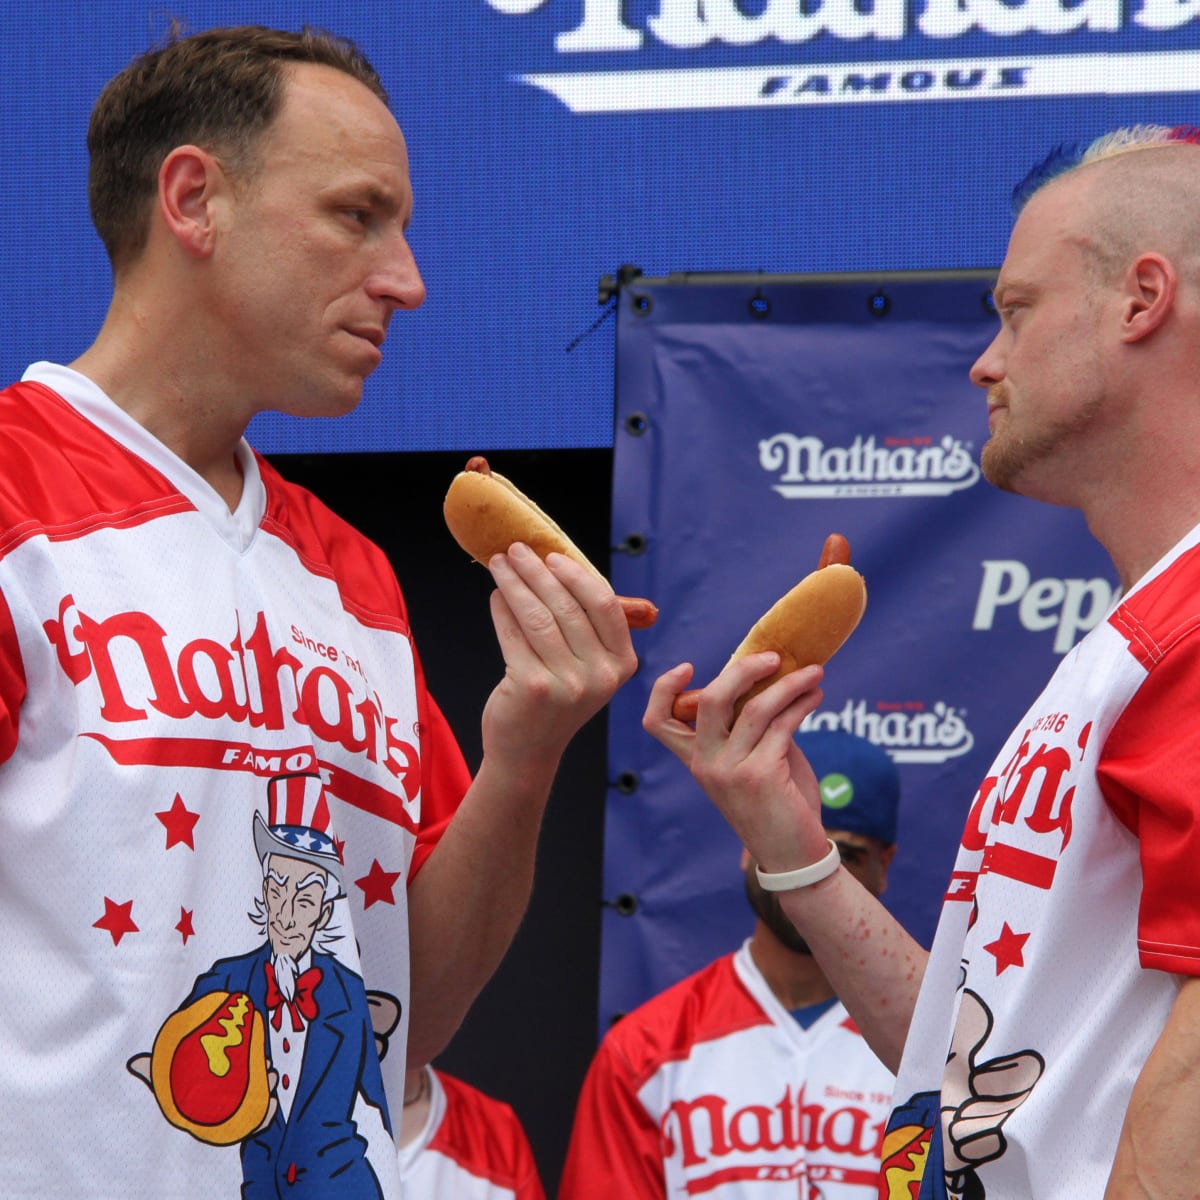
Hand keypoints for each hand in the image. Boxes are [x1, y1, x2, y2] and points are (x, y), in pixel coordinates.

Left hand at [481, 544, 637, 764]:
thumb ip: (590, 625)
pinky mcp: (531, 688)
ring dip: (514, 583)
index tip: (552, 556)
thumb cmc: (557, 698)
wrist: (529, 750)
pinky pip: (514, 635)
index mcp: (621, 664)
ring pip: (537, 616)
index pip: (604, 605)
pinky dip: (501, 610)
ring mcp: (567, 684)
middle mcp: (599, 676)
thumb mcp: (589, 667)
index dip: (577, 575)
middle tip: (516, 550)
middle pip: (567, 606)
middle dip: (536, 571)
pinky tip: (496, 596)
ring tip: (499, 565)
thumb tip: (569, 567)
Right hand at [642, 652, 828, 871]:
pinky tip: (815, 696)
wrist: (792, 855)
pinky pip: (782, 725)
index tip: (689, 667)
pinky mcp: (760, 775)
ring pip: (755, 708)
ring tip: (813, 674)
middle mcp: (706, 764)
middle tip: (774, 658)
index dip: (664, 689)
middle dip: (743, 669)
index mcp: (696, 759)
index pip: (657, 721)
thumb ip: (751, 725)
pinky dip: (802, 704)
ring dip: (789, 684)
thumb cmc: (775, 804)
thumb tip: (771, 679)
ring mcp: (730, 770)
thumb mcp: (752, 761)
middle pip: (708, 700)